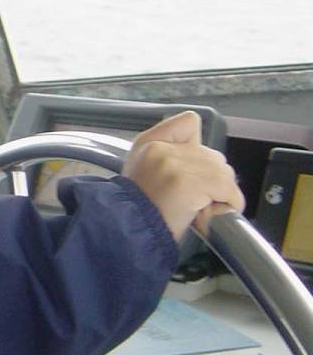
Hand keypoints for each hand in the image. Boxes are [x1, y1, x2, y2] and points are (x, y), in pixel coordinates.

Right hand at [121, 111, 243, 240]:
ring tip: (201, 208)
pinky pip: (227, 188)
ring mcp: (176, 164)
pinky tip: (211, 214)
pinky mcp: (190, 182)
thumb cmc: (136, 210)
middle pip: (212, 155)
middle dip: (212, 178)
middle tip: (196, 199)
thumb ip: (167, 155)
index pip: (189, 122)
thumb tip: (205, 158)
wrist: (126, 233)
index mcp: (149, 142)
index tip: (191, 170)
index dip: (197, 145)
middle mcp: (162, 148)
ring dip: (221, 193)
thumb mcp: (141, 170)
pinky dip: (229, 203)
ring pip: (223, 172)